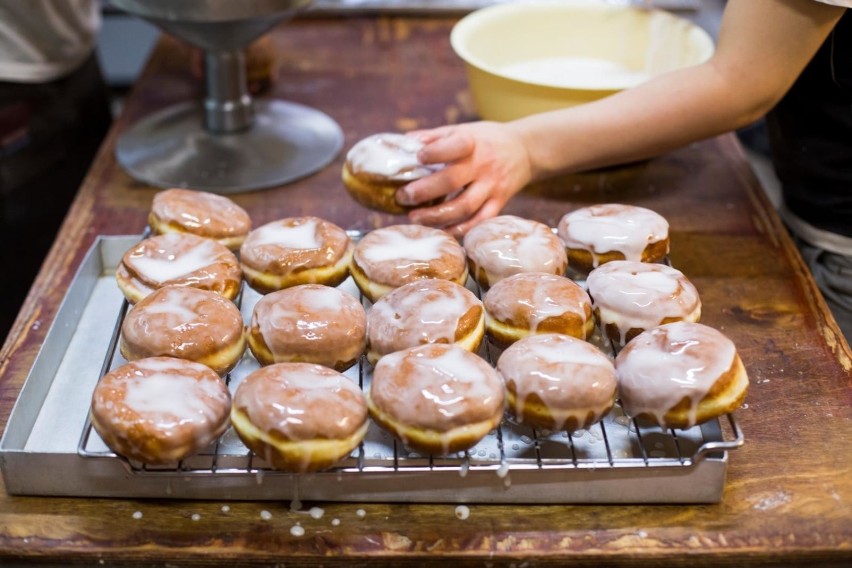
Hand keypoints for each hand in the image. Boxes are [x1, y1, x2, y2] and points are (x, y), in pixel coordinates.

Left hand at [398, 121, 532, 235]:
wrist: (527, 150)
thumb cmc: (487, 139)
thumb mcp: (465, 129)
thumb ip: (436, 136)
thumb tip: (404, 142)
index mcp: (473, 142)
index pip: (453, 147)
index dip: (434, 153)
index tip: (417, 157)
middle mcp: (484, 165)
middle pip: (452, 181)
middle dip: (424, 191)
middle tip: (403, 197)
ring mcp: (493, 186)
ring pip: (464, 206)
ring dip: (437, 216)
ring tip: (415, 218)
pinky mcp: (500, 202)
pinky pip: (479, 221)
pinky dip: (459, 229)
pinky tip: (441, 230)